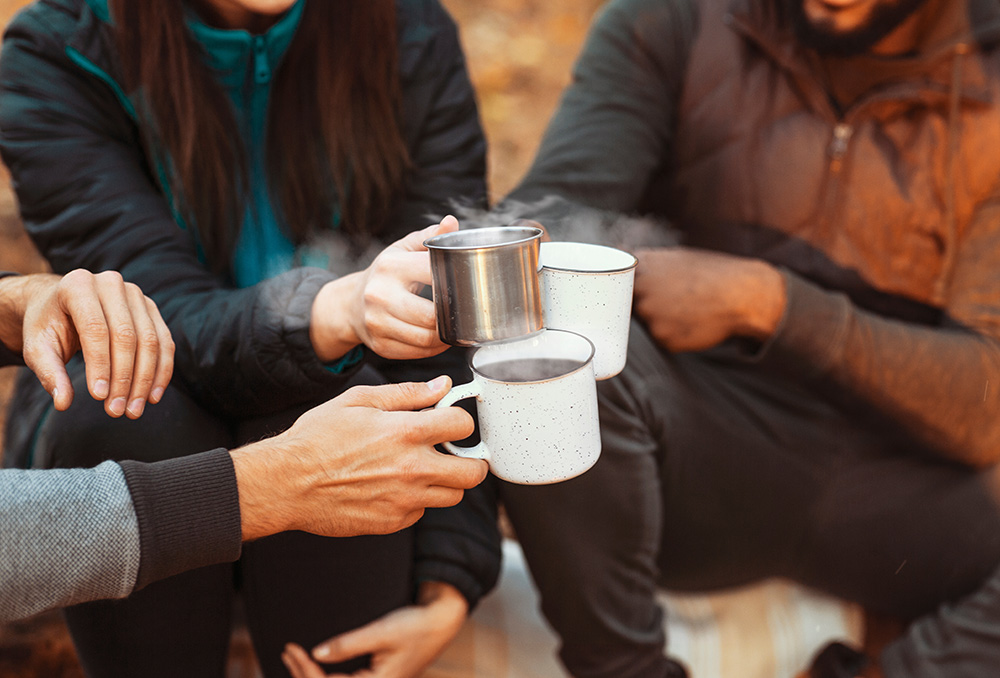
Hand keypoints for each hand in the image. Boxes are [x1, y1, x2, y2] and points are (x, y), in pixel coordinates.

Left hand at [0, 270, 173, 416]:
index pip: (96, 328)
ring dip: (145, 380)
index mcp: (78, 284)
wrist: (63, 305)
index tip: (99, 398)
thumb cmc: (49, 326)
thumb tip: (64, 403)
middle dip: (124, 378)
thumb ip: (49, 373)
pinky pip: (164, 342)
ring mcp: (136, 294)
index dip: (100, 365)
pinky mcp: (151, 308)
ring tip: (134, 409)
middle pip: (127, 336)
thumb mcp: (38, 347)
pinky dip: (161, 371)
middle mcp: (111, 283)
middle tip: (117, 410)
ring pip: (150, 341)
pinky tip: (152, 395)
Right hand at [230, 376, 486, 539]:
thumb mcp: (359, 400)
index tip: (451, 424)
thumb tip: (441, 387)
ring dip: (445, 482)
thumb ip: (407, 394)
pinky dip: (416, 501)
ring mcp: (404, 499)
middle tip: (457, 455)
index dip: (461, 422)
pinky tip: (394, 487)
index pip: (464, 426)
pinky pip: (421, 512)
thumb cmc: (317, 438)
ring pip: (452, 496)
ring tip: (423, 470)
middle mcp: (413, 469)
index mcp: (406, 432)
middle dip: (471, 461)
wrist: (286, 483)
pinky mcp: (392, 522)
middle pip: (472, 473)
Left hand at [281, 581, 468, 677]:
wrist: (442, 621)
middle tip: (288, 652)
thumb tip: (317, 653)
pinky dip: (327, 674)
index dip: (306, 670)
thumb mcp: (381, 632)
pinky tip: (317, 666)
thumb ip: (348, 645)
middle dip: (304, 673)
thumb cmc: (417, 626)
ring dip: (313, 674)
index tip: (292, 649)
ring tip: (294, 659)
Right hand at [310, 216, 459, 361]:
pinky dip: (435, 348)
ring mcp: (378, 323)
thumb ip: (428, 237)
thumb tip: (451, 222)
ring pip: (427, 338)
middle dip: (453, 316)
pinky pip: (418, 352)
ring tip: (455, 327)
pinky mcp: (381, 345)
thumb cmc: (384, 274)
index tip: (468, 286)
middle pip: (431, 316)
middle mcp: (380, 295)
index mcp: (390, 267)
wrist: (351, 304)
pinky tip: (440, 338)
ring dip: (447, 336)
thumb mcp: (402, 250)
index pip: (433, 275)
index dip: (456, 283)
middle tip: (465, 313)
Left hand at [633, 248, 785, 352]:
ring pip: (645, 324)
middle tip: (670, 301)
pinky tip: (691, 322)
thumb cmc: (709, 273)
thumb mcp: (675, 257)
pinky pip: (661, 339)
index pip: (614, 282)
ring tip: (684, 309)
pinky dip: (673, 334)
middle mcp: (640, 290)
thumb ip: (644, 261)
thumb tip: (619, 253)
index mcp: (641, 266)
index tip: (628, 293)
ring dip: (659, 320)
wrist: (741, 294)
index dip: (620, 289)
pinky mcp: (663, 338)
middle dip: (642, 306)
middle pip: (626, 306)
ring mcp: (650, 315)